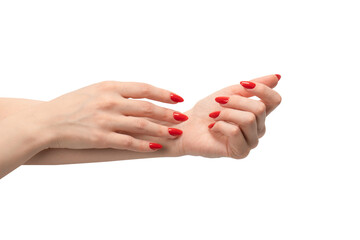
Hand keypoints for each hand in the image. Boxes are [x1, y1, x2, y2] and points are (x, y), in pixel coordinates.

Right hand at [24, 81, 187, 151]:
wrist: (47, 121)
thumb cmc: (72, 104)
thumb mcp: (95, 90)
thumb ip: (118, 92)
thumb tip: (142, 97)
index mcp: (110, 86)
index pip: (144, 88)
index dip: (164, 94)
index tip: (178, 99)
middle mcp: (110, 101)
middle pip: (148, 108)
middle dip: (169, 113)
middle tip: (183, 118)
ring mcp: (106, 120)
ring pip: (142, 125)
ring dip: (162, 130)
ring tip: (176, 134)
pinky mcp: (101, 138)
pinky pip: (129, 142)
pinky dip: (145, 145)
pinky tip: (157, 147)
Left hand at [174, 74, 281, 158]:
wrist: (187, 125)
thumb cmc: (207, 110)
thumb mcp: (231, 92)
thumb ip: (253, 86)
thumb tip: (277, 77)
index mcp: (257, 114)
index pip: (275, 100)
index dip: (262, 89)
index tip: (243, 84)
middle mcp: (258, 129)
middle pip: (260, 109)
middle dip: (236, 101)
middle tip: (219, 102)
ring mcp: (250, 141)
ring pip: (249, 120)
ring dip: (226, 113)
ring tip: (214, 116)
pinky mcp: (240, 152)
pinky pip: (236, 132)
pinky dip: (220, 125)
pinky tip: (212, 128)